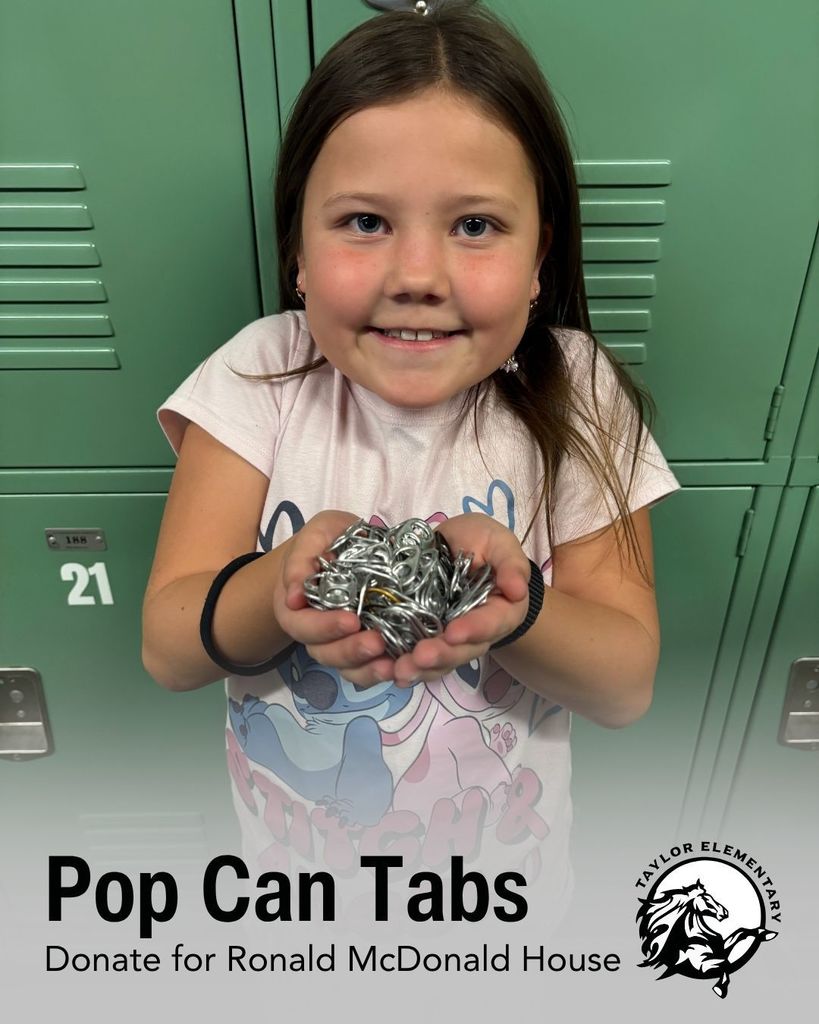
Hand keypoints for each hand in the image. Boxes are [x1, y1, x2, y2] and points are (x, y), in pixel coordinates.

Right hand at [271, 510, 394, 681]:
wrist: (350, 549)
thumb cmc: (327, 541)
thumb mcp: (317, 534)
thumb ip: (302, 558)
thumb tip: (293, 595)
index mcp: (296, 607)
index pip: (303, 625)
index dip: (324, 626)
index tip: (351, 619)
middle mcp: (315, 632)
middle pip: (325, 652)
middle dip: (350, 650)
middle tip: (376, 642)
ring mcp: (341, 642)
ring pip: (347, 667)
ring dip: (368, 668)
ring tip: (391, 664)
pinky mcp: (366, 647)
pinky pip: (369, 669)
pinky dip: (383, 671)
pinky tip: (400, 667)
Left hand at [334, 513, 530, 687]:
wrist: (454, 549)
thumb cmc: (482, 544)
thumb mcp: (499, 544)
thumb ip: (510, 564)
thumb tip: (517, 589)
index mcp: (500, 610)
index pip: (491, 623)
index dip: (473, 629)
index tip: (454, 632)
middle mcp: (476, 632)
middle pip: (462, 651)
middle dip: (441, 655)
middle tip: (419, 657)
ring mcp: (449, 639)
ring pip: (439, 662)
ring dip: (420, 669)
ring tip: (400, 671)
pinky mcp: (426, 637)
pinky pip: (419, 659)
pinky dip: (406, 667)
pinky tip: (388, 672)